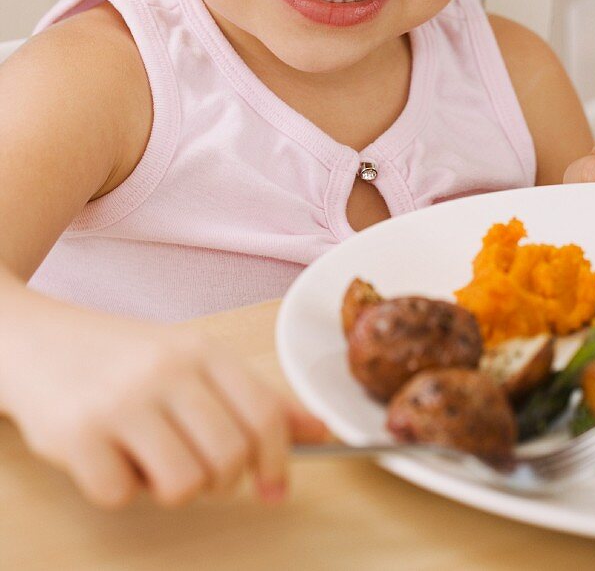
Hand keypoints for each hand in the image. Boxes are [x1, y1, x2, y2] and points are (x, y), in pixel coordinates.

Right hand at [0, 291, 327, 508]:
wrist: (33, 337)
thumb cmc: (120, 357)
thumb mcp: (190, 361)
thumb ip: (254, 397)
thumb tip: (322, 432)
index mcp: (200, 349)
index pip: (264, 415)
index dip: (277, 461)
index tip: (274, 487)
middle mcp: (166, 369)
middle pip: (229, 459)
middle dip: (218, 479)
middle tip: (193, 465)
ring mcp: (121, 400)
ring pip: (182, 485)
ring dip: (167, 487)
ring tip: (147, 456)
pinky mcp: (77, 433)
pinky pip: (120, 495)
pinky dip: (116, 488)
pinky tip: (104, 454)